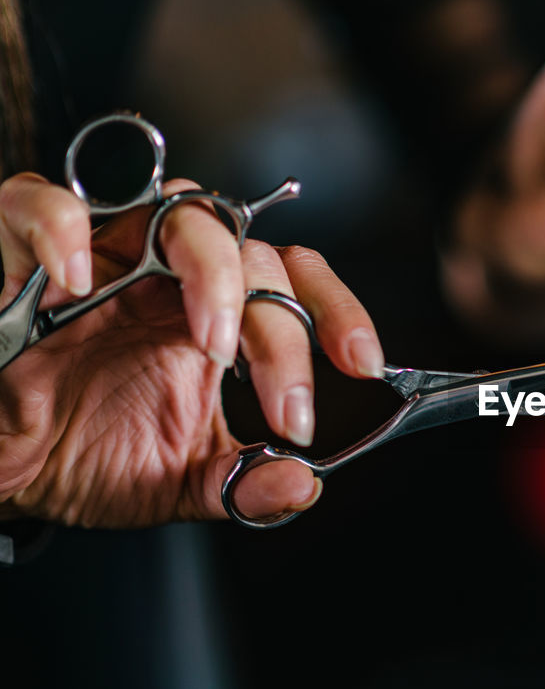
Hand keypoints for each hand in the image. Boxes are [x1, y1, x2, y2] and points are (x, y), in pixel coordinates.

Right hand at [0, 173, 385, 526]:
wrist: (3, 467)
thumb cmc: (86, 455)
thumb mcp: (176, 482)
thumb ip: (240, 483)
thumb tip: (301, 486)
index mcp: (213, 317)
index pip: (294, 281)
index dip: (339, 312)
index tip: (365, 365)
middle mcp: (168, 274)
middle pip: (255, 256)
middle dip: (284, 335)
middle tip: (287, 409)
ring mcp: (102, 254)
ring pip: (182, 208)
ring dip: (213, 273)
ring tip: (211, 345)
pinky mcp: (17, 252)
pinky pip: (36, 202)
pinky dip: (58, 229)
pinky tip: (74, 286)